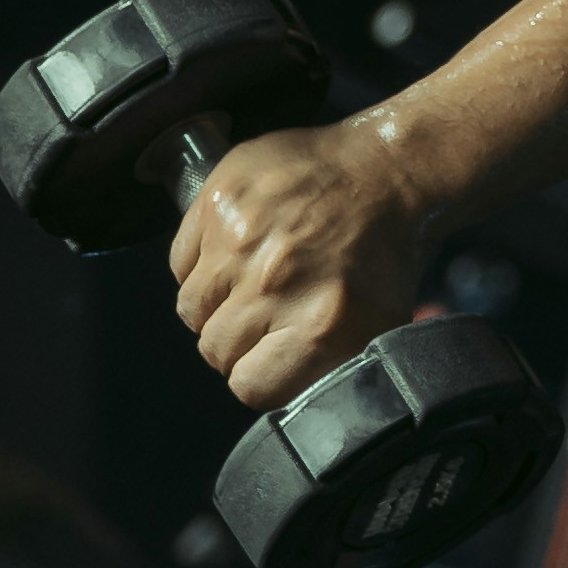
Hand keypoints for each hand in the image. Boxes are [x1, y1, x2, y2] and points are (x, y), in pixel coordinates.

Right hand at [167, 125, 428, 408]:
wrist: (387, 171)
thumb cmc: (384, 249)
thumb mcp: (377, 325)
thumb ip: (327, 368)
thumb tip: (283, 397)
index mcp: (320, 324)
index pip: (249, 386)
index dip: (256, 377)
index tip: (265, 364)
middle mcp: (275, 284)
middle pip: (215, 348)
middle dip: (236, 341)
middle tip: (262, 317)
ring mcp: (240, 239)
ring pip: (191, 307)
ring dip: (214, 304)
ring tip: (247, 284)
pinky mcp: (218, 201)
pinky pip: (180, 260)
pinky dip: (200, 263)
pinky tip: (235, 253)